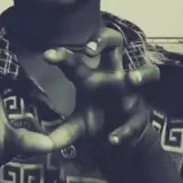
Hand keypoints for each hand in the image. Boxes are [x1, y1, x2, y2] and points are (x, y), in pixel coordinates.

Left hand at [43, 27, 159, 148]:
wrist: (120, 142)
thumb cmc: (97, 122)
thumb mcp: (75, 128)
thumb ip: (57, 134)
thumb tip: (34, 143)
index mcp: (92, 77)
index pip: (77, 60)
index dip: (63, 55)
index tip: (47, 56)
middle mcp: (113, 77)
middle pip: (116, 43)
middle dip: (105, 39)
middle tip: (90, 48)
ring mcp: (131, 94)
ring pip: (148, 72)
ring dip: (140, 74)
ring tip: (130, 79)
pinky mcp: (140, 115)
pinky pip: (137, 118)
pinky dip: (125, 130)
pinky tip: (112, 139)